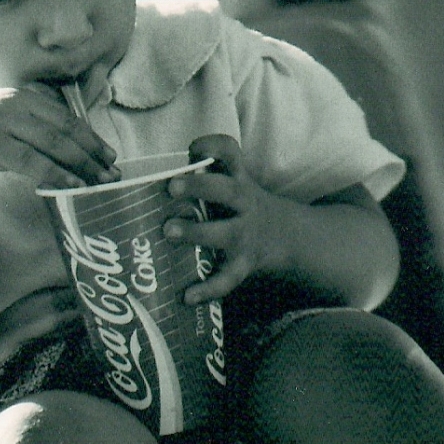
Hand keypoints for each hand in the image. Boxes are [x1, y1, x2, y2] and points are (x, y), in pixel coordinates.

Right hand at [0, 86, 119, 188]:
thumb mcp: (7, 120)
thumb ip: (34, 125)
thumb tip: (72, 147)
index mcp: (24, 97)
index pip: (66, 116)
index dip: (91, 136)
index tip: (110, 155)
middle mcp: (16, 104)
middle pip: (65, 129)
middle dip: (92, 152)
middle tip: (112, 172)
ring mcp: (3, 123)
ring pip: (53, 144)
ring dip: (81, 164)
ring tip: (99, 182)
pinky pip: (33, 162)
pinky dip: (56, 174)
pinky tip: (72, 186)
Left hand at [163, 134, 286, 304]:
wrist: (291, 238)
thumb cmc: (243, 208)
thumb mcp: (232, 186)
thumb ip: (201, 179)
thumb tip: (152, 182)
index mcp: (238, 180)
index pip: (231, 154)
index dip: (214, 146)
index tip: (192, 148)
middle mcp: (244, 204)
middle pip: (227, 190)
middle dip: (200, 186)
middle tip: (170, 187)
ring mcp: (246, 234)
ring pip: (225, 233)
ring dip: (196, 232)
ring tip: (169, 231)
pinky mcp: (245, 263)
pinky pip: (227, 278)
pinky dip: (208, 289)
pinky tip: (186, 296)